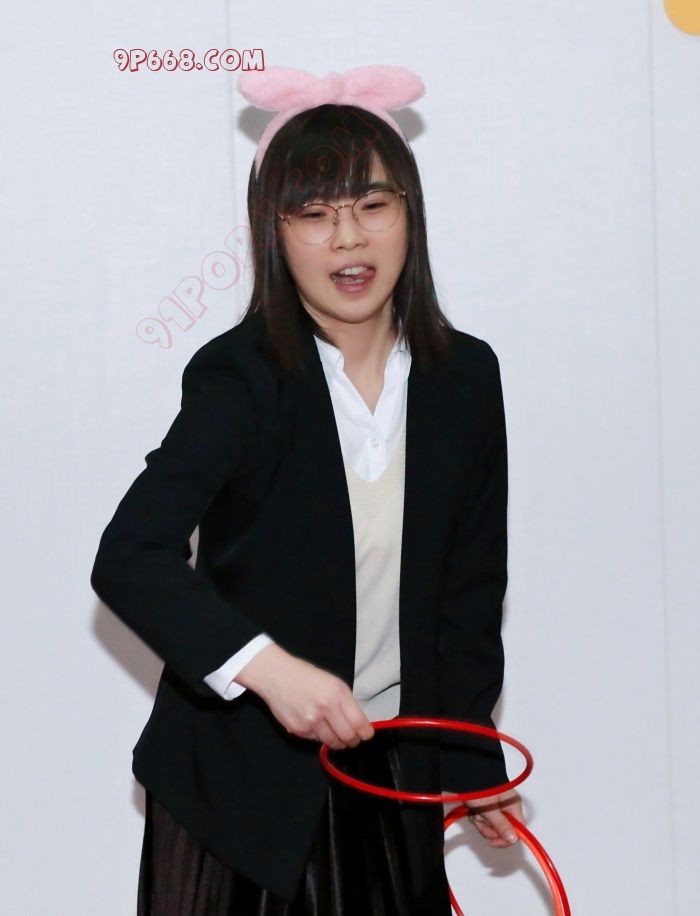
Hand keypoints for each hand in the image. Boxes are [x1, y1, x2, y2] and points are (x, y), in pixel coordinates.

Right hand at [234, 643, 374, 749]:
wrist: (276, 675)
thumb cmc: (305, 676)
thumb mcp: (333, 683)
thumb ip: (347, 703)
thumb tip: (359, 724)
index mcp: (337, 694)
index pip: (359, 723)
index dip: (366, 733)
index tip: (366, 734)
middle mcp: (325, 708)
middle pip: (348, 738)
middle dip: (353, 741)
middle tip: (353, 739)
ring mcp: (310, 721)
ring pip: (333, 743)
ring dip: (338, 742)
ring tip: (336, 734)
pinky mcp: (298, 730)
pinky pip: (316, 741)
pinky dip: (320, 737)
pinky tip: (317, 726)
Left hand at [466, 789, 523, 846]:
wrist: (466, 772)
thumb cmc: (479, 786)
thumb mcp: (489, 808)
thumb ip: (501, 825)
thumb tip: (513, 838)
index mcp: (514, 805)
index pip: (517, 831)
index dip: (505, 839)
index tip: (493, 841)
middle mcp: (508, 807)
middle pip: (502, 831)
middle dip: (487, 827)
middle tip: (479, 818)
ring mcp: (498, 807)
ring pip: (491, 826)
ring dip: (480, 821)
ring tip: (475, 810)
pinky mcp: (488, 807)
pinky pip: (484, 820)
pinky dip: (477, 817)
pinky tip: (473, 809)